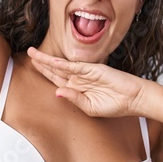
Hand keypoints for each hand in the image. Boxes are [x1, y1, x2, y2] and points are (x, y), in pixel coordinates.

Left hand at [27, 47, 146, 117]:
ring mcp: (86, 73)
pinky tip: (51, 61)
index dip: (45, 73)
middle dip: (42, 63)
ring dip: (47, 60)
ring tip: (34, 53)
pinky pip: (75, 67)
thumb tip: (57, 92)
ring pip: (62, 66)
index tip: (33, 67)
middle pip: (56, 70)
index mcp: (78, 90)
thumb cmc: (115, 105)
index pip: (57, 80)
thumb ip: (74, 99)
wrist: (134, 99)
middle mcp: (80, 79)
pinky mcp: (94, 69)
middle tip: (29, 53)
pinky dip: (62, 64)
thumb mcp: (90, 108)